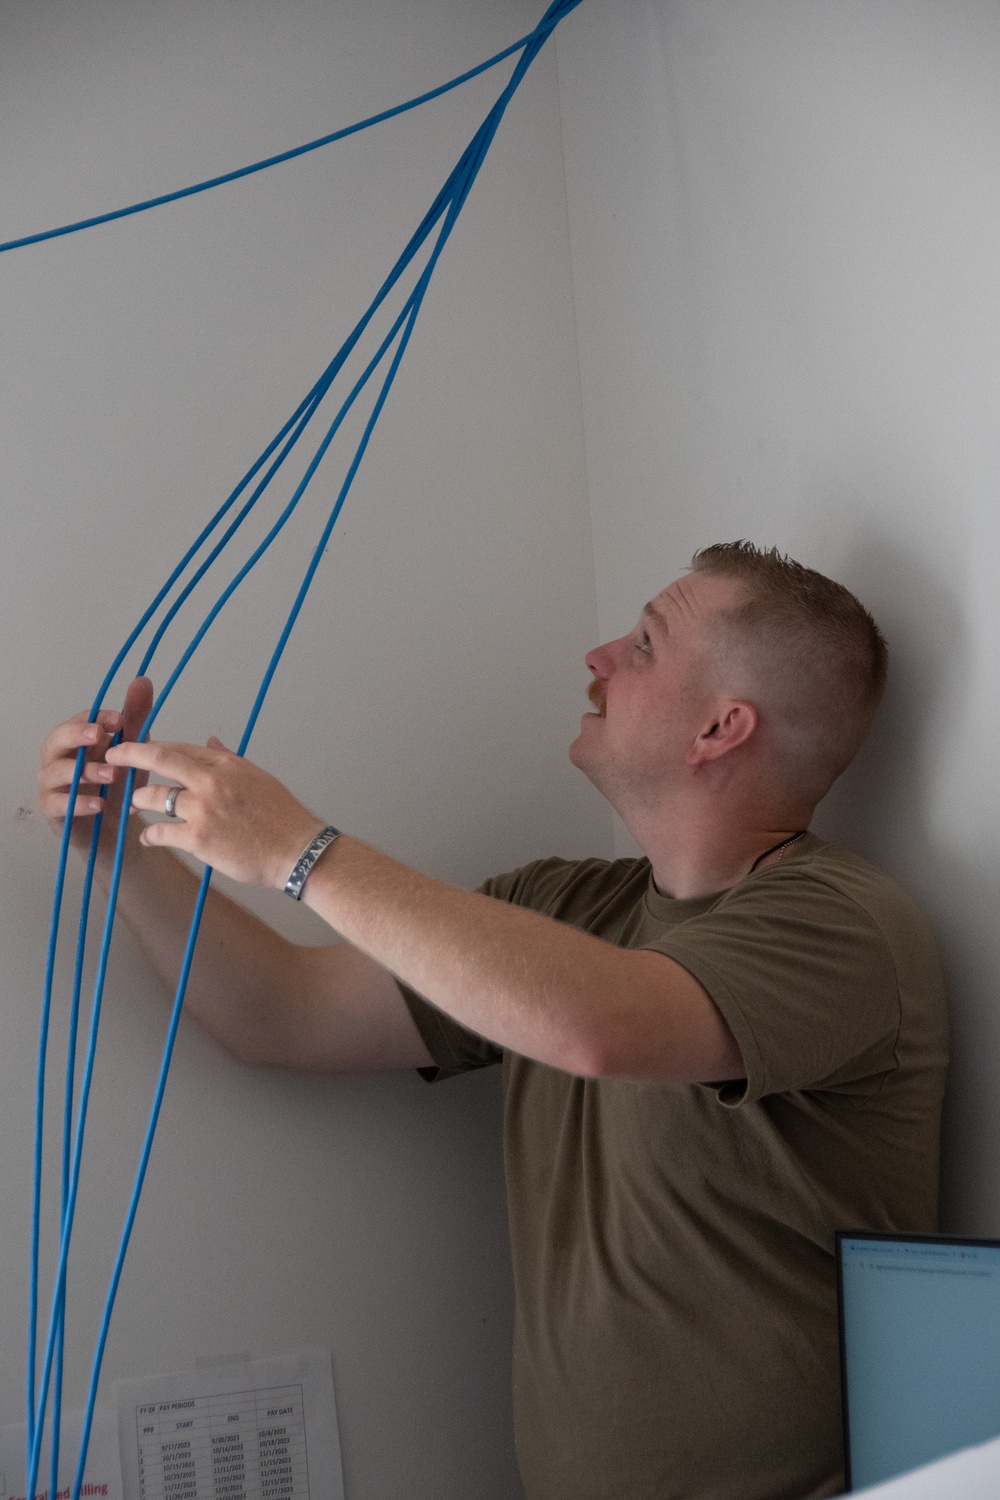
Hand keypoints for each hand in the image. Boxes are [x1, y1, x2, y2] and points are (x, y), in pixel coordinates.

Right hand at [38, 677, 153, 849]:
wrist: (112, 827)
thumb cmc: (116, 785)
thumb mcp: (131, 751)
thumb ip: (135, 718)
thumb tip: (142, 680)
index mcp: (75, 740)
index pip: (79, 720)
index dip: (96, 717)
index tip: (119, 719)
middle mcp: (57, 758)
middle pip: (56, 740)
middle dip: (77, 735)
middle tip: (100, 735)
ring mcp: (52, 784)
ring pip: (57, 772)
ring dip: (85, 772)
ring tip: (112, 774)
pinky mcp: (52, 811)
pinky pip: (58, 804)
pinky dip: (79, 803)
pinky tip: (99, 804)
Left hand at [104, 737, 324, 889]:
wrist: (297, 851)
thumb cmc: (282, 817)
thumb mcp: (258, 778)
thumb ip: (229, 759)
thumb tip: (209, 741)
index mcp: (227, 765)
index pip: (181, 747)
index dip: (152, 745)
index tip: (135, 746)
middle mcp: (212, 782)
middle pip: (160, 758)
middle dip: (129, 756)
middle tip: (111, 759)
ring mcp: (204, 810)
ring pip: (154, 797)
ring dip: (138, 801)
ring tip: (133, 806)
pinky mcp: (198, 839)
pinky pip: (160, 832)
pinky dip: (150, 836)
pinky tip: (148, 838)